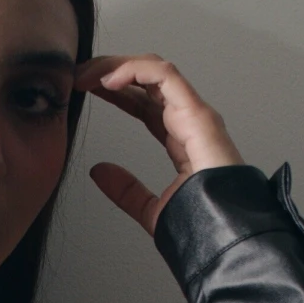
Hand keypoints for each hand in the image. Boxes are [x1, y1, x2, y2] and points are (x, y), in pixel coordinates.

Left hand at [75, 53, 245, 237]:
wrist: (224, 236)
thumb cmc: (200, 224)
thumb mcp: (150, 208)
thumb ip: (126, 190)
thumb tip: (99, 172)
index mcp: (180, 136)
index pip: (144, 100)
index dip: (114, 90)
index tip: (85, 89)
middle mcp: (188, 118)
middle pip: (147, 79)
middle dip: (111, 70)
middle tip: (79, 76)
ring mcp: (195, 113)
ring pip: (154, 70)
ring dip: (117, 66)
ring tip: (88, 75)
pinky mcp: (197, 114)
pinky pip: (165, 76)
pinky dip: (136, 71)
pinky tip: (110, 81)